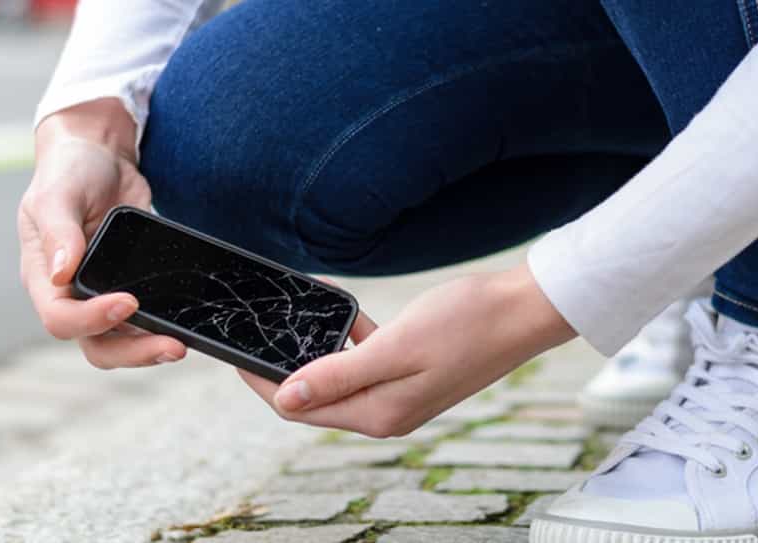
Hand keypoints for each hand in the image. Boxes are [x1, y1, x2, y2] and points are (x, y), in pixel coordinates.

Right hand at [18, 99, 186, 368]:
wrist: (101, 157)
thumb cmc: (69, 171)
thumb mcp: (57, 194)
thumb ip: (59, 231)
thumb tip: (61, 273)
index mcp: (44, 278)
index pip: (61, 319)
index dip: (93, 320)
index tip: (128, 301)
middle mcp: (72, 295)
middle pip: (97, 346)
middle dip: (134, 353)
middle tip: (172, 347)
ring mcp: (104, 294)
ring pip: (125, 341)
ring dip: (153, 347)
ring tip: (184, 343)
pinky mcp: (134, 286)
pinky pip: (148, 318)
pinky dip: (166, 324)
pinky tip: (189, 322)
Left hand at [238, 263, 576, 436]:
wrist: (523, 310)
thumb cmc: (466, 323)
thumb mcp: (395, 347)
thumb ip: (338, 374)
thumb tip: (284, 399)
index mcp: (379, 413)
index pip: (299, 407)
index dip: (263, 381)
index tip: (234, 352)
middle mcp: (387, 412)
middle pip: (315, 395)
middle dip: (284, 364)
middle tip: (258, 327)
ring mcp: (400, 394)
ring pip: (338, 376)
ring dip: (316, 349)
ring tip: (295, 314)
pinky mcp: (412, 374)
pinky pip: (364, 362)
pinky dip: (348, 340)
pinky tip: (346, 314)